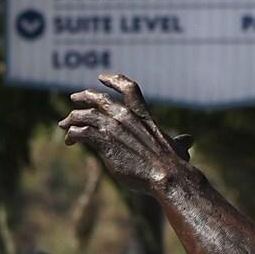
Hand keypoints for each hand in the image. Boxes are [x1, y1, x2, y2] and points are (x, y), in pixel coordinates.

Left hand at [59, 73, 193, 193]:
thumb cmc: (174, 165)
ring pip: (84, 116)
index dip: (113, 80)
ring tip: (64, 124)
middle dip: (84, 97)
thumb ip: (179, 141)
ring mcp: (113, 128)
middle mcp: (126, 116)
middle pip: (98, 99)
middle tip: (73, 99)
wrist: (166, 175)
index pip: (128, 87)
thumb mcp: (177, 147)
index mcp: (143, 114)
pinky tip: (69, 141)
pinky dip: (72, 135)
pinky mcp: (104, 142)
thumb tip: (189, 141)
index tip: (101, 77)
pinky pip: (80, 133)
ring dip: (72, 119)